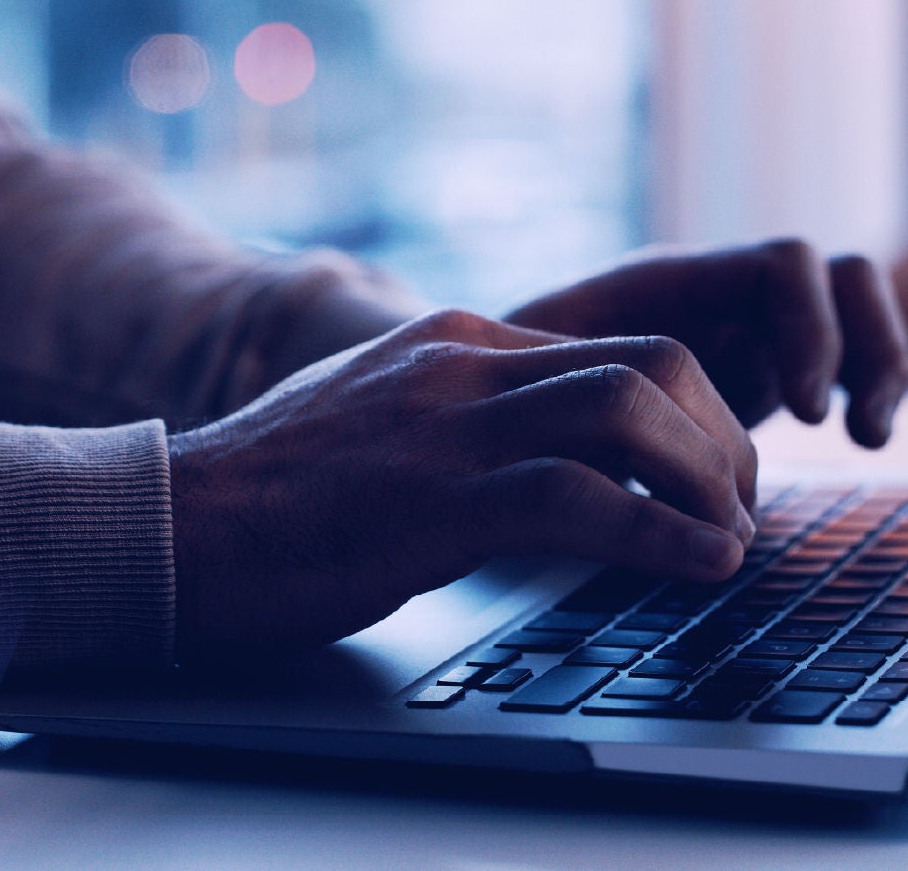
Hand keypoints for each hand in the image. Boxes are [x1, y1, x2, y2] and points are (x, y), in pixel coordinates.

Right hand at [168, 309, 757, 658]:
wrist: (170, 522)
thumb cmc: (272, 492)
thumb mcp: (382, 421)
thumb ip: (462, 415)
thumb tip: (548, 456)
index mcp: (456, 341)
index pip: (621, 345)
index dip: (696, 411)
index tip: (715, 474)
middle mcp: (461, 366)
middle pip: (651, 361)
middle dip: (722, 438)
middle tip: (738, 508)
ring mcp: (444, 428)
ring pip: (630, 411)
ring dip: (709, 480)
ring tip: (731, 540)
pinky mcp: (429, 503)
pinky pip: (580, 499)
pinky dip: (661, 534)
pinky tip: (700, 566)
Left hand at [504, 238, 907, 447]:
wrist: (480, 399)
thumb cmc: (494, 386)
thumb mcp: (534, 384)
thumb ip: (587, 393)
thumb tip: (624, 435)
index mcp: (669, 282)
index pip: (783, 266)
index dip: (809, 330)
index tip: (805, 412)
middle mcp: (716, 295)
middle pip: (837, 278)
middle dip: (864, 345)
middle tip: (844, 429)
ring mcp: (741, 330)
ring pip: (850, 313)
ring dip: (878, 366)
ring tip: (868, 437)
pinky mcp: (753, 375)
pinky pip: (837, 359)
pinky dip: (861, 390)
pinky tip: (858, 441)